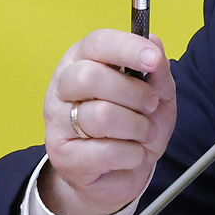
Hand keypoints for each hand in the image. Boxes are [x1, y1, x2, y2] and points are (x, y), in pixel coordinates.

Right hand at [40, 29, 176, 214]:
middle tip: (151, 106)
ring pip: (101, 116)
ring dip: (138, 127)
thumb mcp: (157, 93)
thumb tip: (154, 42)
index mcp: (83, 60)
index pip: (98, 43)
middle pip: (90, 77)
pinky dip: (132, 154)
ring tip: (143, 133)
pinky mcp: (62, 156)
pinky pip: (105, 151)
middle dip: (134, 93)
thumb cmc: (134, 124)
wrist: (120, 172)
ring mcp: (57, 122)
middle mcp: (63, 86)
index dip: (127, 48)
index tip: (154, 59)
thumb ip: (157, 69)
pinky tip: (132, 154)